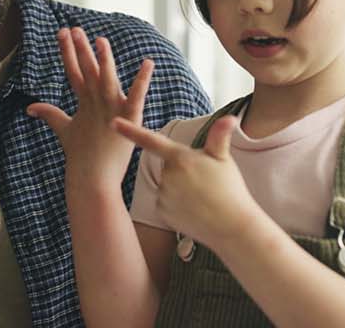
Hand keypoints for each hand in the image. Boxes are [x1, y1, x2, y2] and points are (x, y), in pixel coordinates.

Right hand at [27, 27, 153, 189]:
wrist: (91, 181)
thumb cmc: (80, 158)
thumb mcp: (64, 131)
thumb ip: (50, 115)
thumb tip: (30, 107)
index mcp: (83, 103)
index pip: (73, 71)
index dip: (67, 52)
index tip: (61, 32)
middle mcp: (96, 103)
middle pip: (86, 71)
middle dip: (79, 50)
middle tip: (74, 29)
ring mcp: (111, 111)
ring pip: (107, 80)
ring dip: (104, 60)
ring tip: (100, 40)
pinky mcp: (128, 121)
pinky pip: (137, 96)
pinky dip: (142, 81)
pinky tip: (148, 63)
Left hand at [113, 115, 263, 248]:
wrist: (231, 226)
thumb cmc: (230, 189)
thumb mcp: (224, 160)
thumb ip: (219, 137)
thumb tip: (230, 118)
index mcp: (180, 158)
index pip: (151, 140)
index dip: (130, 131)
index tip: (113, 123)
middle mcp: (167, 175)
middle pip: (168, 167)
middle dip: (182, 171)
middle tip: (205, 182)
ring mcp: (163, 195)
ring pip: (166, 185)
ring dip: (180, 188)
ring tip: (202, 197)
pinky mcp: (161, 212)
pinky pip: (165, 203)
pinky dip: (176, 205)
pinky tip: (193, 210)